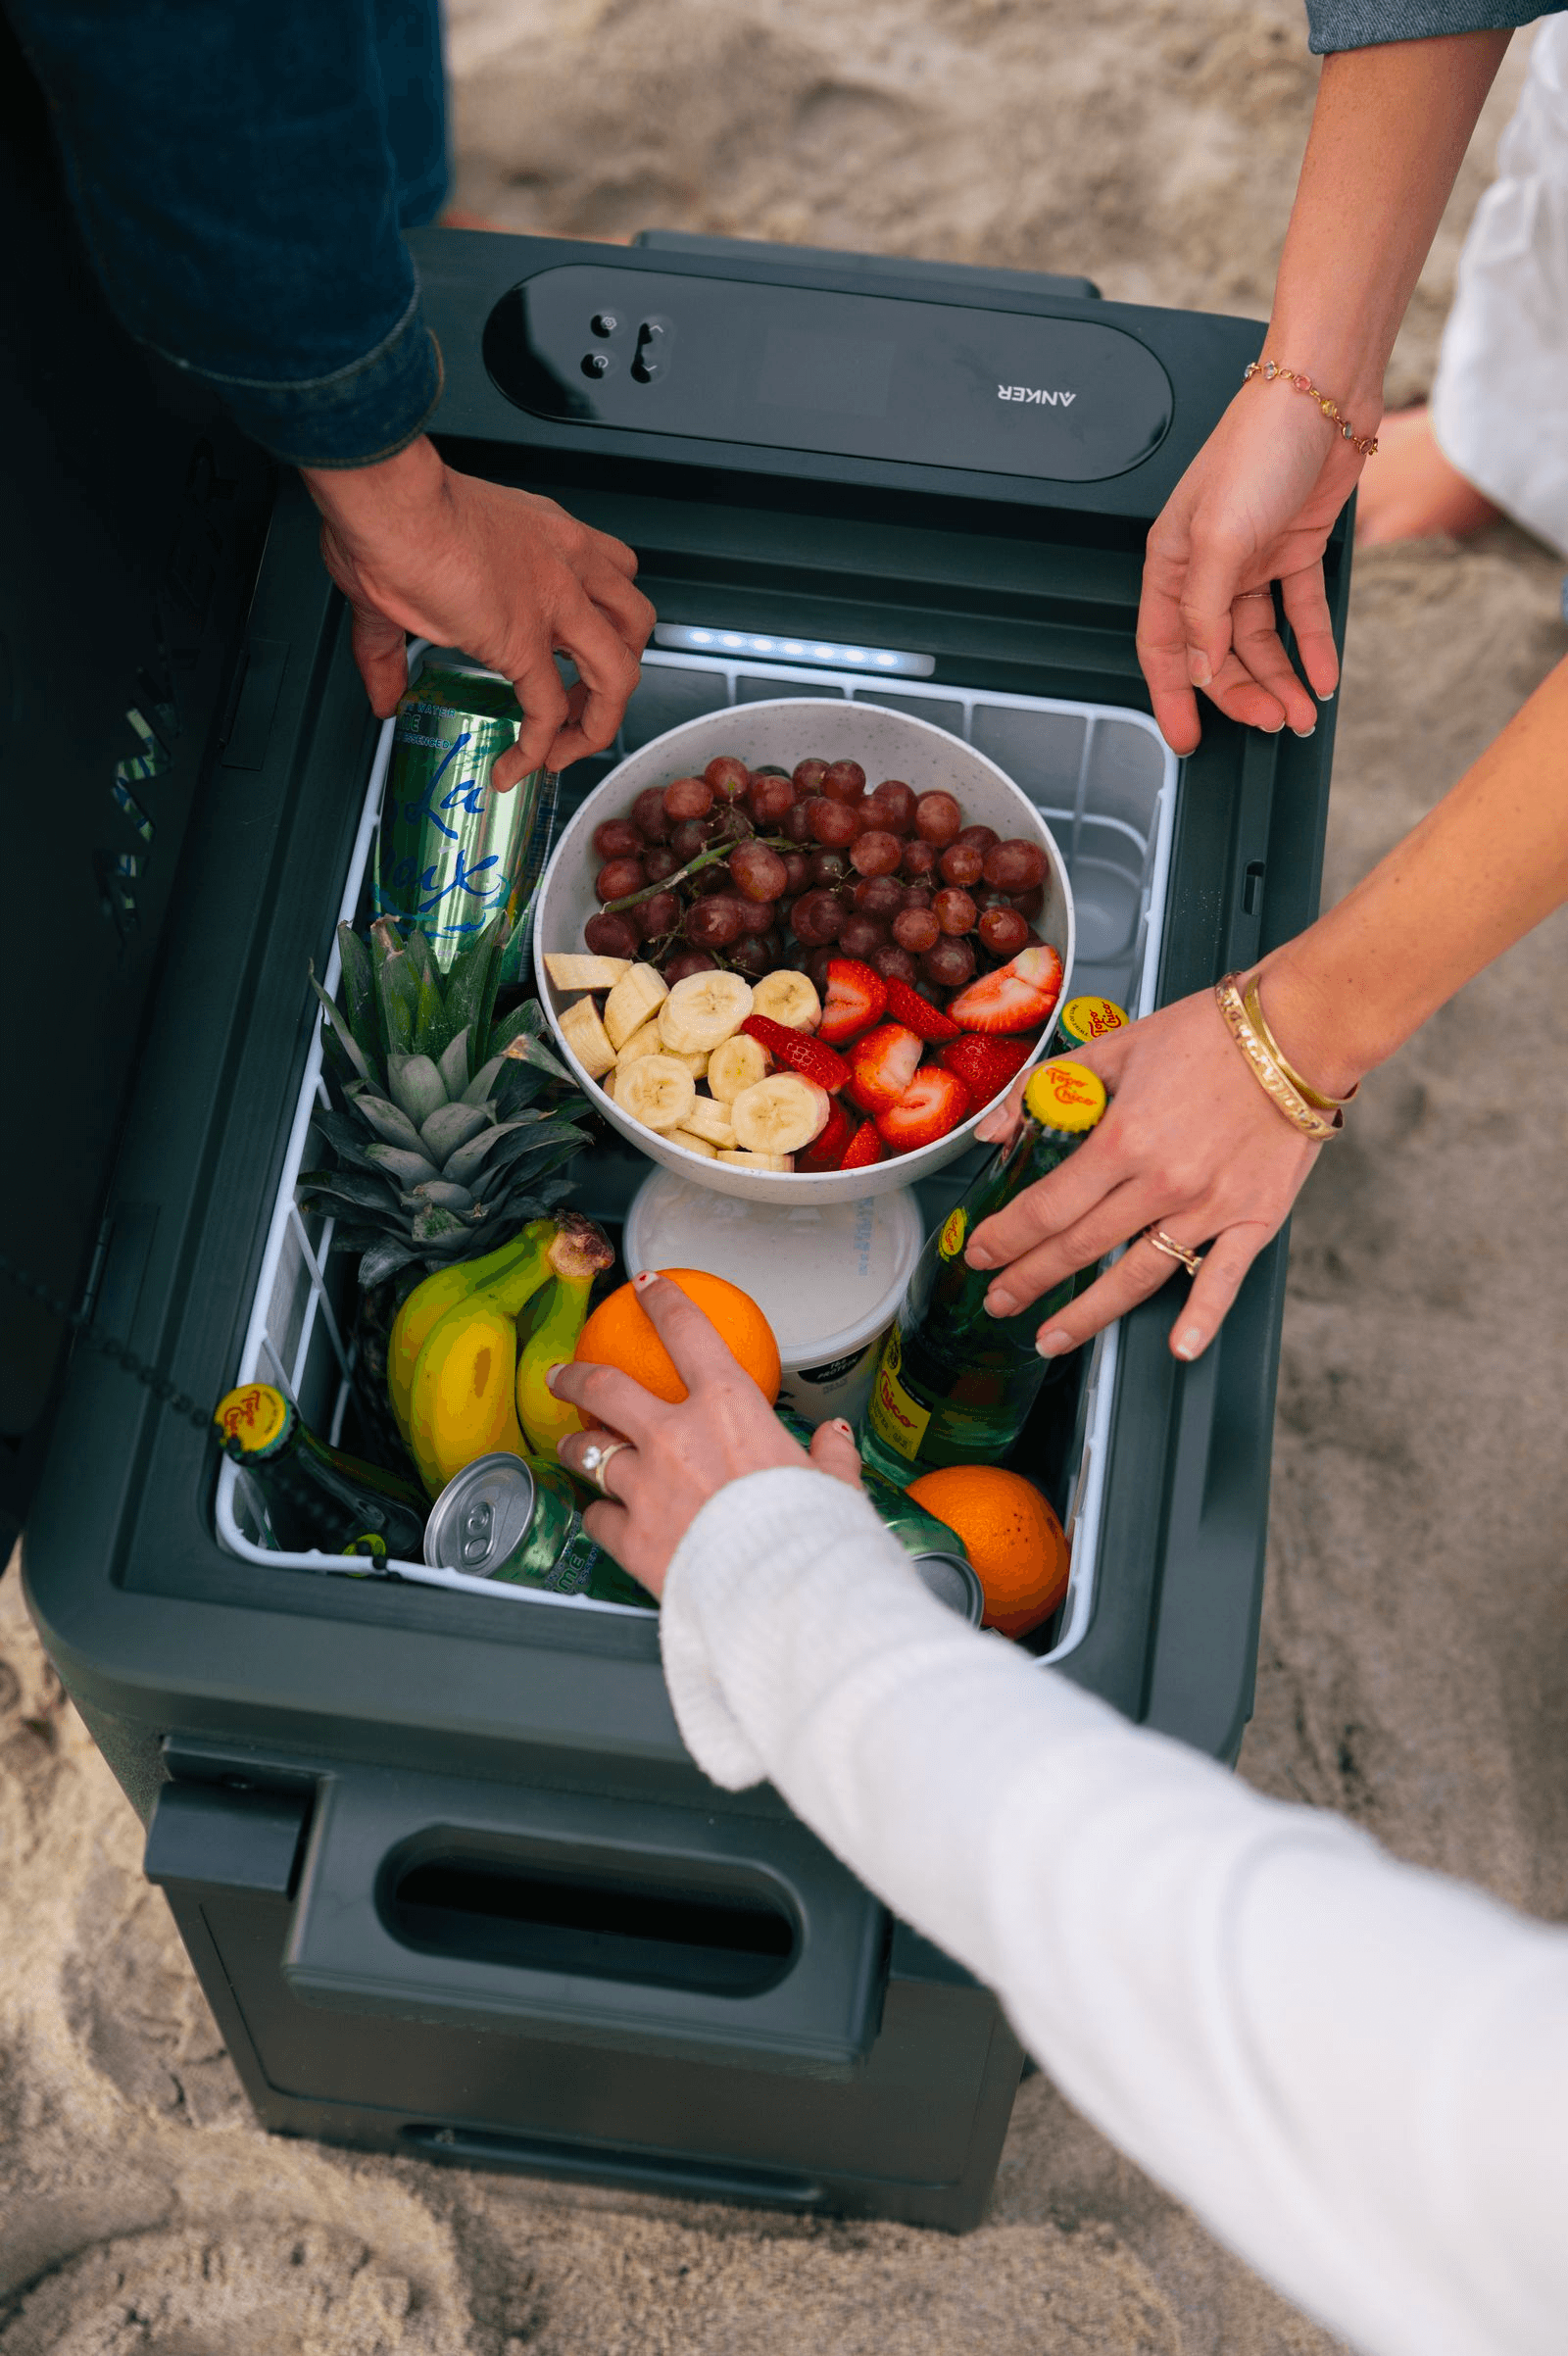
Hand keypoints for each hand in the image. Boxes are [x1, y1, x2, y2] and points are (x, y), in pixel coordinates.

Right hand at [302, 437, 654, 778]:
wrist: (386, 499)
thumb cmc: (394, 512)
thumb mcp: (411, 572)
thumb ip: (393, 648)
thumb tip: (384, 693)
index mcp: (549, 536)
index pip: (614, 576)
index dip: (606, 623)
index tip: (574, 655)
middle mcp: (567, 564)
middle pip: (635, 625)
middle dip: (618, 671)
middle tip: (581, 703)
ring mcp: (554, 604)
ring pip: (618, 674)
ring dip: (598, 723)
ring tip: (563, 752)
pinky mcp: (524, 642)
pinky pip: (548, 712)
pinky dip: (538, 751)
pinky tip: (514, 768)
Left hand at [545, 1272, 862, 1597]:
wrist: (783, 1595)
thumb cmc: (812, 1534)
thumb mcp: (834, 1484)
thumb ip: (829, 1457)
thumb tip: (834, 1439)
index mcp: (728, 1408)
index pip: (688, 1332)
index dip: (663, 1301)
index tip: (646, 1287)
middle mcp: (675, 1436)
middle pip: (606, 1389)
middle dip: (576, 1377)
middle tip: (562, 1375)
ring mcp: (645, 1487)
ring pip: (589, 1454)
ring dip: (576, 1448)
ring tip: (571, 1449)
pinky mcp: (631, 1537)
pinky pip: (597, 1518)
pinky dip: (597, 1515)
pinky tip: (600, 1517)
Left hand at [964, 995, 1322, 1361]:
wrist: (1297, 1033)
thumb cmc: (1209, 1036)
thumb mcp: (1116, 1047)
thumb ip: (1050, 1088)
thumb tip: (994, 1129)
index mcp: (1123, 1139)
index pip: (1045, 1206)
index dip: (1005, 1237)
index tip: (981, 1253)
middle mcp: (1161, 1182)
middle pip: (1078, 1248)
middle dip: (1028, 1280)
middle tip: (998, 1300)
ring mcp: (1209, 1207)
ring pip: (1136, 1276)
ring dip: (1087, 1315)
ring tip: (1051, 1337)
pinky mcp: (1255, 1219)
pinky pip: (1223, 1279)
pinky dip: (1202, 1317)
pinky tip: (1180, 1348)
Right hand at [1138, 380, 1371, 754]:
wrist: (1322, 397)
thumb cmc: (1258, 446)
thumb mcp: (1220, 538)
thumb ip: (1203, 610)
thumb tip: (1197, 665)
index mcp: (1172, 562)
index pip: (1163, 647)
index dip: (1173, 697)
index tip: (1187, 739)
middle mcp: (1209, 567)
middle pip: (1218, 653)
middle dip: (1243, 695)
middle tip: (1269, 723)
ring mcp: (1252, 561)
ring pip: (1260, 641)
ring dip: (1281, 679)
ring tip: (1301, 710)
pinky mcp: (1295, 550)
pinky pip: (1300, 613)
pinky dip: (1313, 646)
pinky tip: (1323, 674)